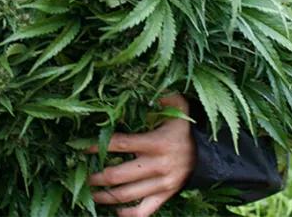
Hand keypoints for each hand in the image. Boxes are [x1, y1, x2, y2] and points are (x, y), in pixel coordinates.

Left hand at [87, 94, 195, 216]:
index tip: (83, 147)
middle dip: (98, 176)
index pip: (121, 144)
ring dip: (106, 197)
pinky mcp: (165, 196)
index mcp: (156, 142)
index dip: (99, 146)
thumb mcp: (178, 108)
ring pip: (127, 196)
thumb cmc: (183, 129)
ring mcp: (161, 184)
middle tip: (85, 175)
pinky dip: (127, 215)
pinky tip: (115, 211)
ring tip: (92, 193)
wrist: (207, 154)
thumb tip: (150, 88)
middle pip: (119, 175)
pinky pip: (144, 212)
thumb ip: (165, 96)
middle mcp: (157, 165)